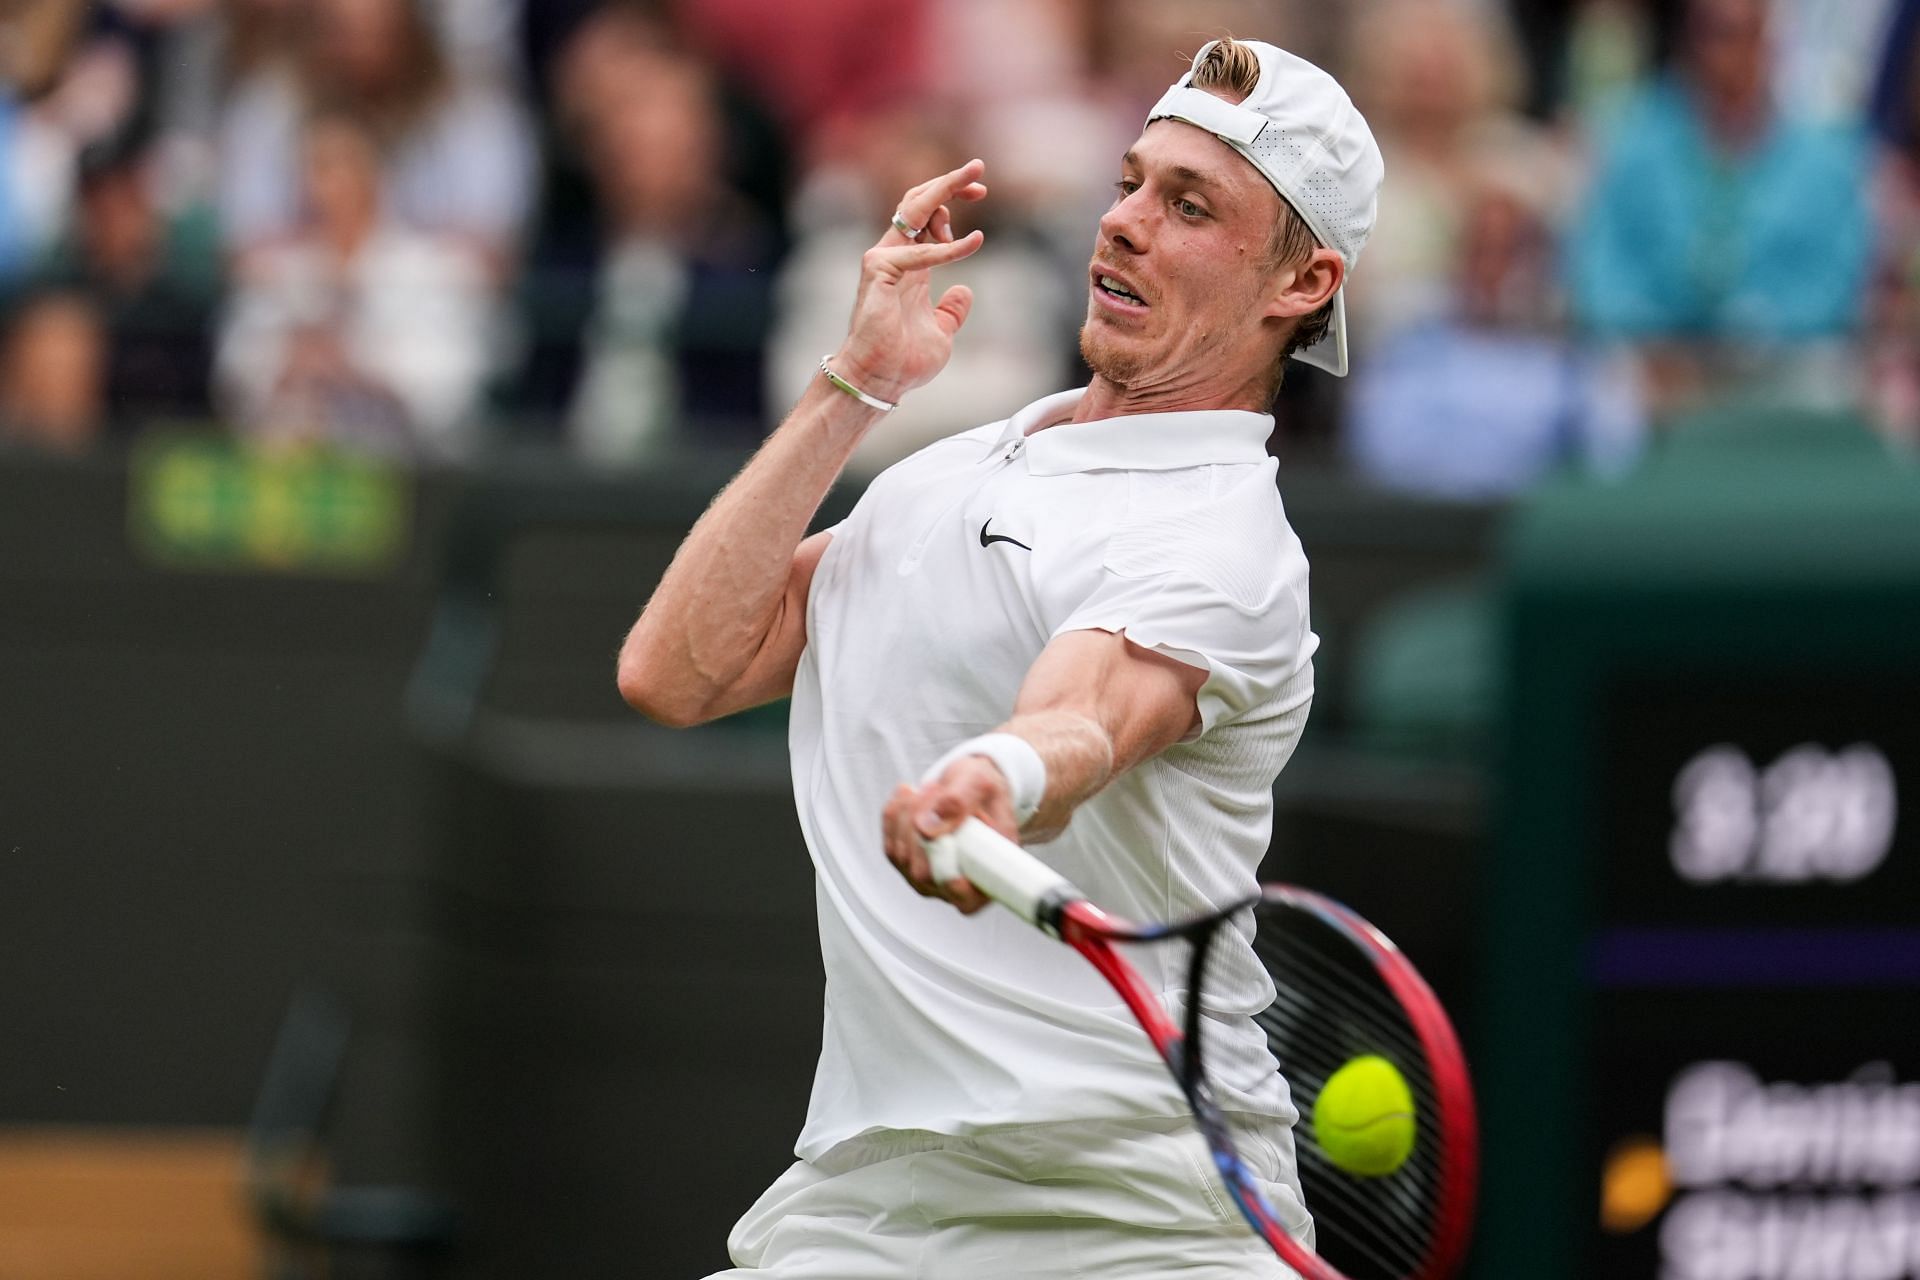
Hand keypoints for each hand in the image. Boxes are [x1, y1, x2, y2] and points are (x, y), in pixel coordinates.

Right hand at [832, 159, 988, 404]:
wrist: (880, 381)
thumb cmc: (904, 361)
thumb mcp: (941, 332)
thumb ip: (952, 310)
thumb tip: (964, 292)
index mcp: (911, 266)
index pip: (927, 218)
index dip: (951, 200)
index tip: (979, 193)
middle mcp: (895, 256)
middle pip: (918, 203)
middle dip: (949, 182)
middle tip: (978, 168)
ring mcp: (884, 260)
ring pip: (912, 210)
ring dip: (945, 190)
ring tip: (975, 179)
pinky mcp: (879, 271)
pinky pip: (919, 252)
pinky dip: (948, 248)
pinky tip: (973, 243)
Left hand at [880, 753, 1019, 914]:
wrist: (969, 786)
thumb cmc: (983, 791)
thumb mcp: (979, 784)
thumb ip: (959, 801)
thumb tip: (926, 828)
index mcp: (989, 875)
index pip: (967, 898)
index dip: (955, 888)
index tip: (951, 871)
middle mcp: (957, 886)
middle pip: (923, 872)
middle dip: (921, 826)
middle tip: (937, 790)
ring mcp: (929, 879)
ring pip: (902, 856)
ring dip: (908, 814)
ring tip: (932, 789)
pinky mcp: (907, 865)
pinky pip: (890, 845)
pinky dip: (895, 815)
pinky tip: (910, 797)